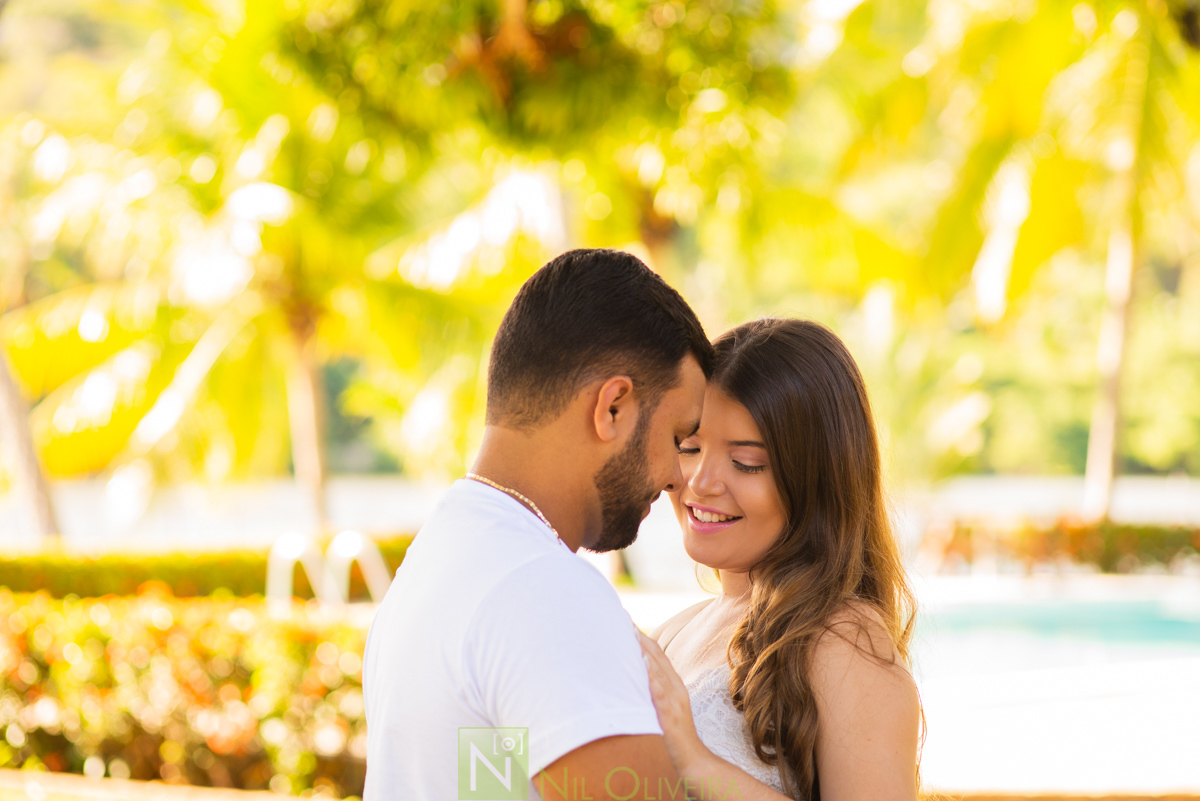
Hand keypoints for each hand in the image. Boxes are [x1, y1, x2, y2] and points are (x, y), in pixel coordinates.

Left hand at [637, 629, 709, 776]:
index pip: (655, 654)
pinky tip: (641, 663)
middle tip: (620, 616)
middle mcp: (674, 687)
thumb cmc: (673, 738)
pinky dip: (651, 676)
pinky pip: (660, 692)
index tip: (624, 620)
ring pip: (657, 668)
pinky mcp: (670, 715)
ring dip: (642, 649)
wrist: (694, 763)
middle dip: (638, 635)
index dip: (640, 636)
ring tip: (627, 631)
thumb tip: (632, 683)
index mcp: (672, 685)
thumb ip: (651, 695)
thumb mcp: (661, 711)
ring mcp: (674, 700)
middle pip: (655, 655)